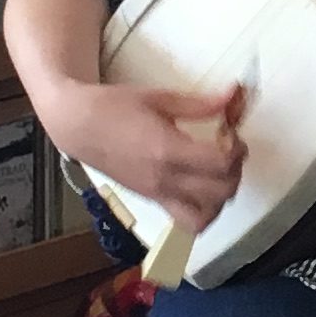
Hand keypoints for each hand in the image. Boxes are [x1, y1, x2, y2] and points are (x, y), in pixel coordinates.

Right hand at [53, 81, 245, 235]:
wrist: (78, 126)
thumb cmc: (114, 107)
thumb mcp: (161, 98)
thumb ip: (202, 103)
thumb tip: (235, 94)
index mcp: (167, 150)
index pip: (221, 163)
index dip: (237, 148)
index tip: (231, 132)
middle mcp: (164, 179)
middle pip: (221, 193)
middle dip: (235, 171)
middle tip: (228, 150)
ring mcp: (157, 195)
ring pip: (204, 218)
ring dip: (220, 199)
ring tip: (216, 173)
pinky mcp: (151, 201)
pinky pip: (184, 222)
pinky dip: (201, 213)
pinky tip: (202, 189)